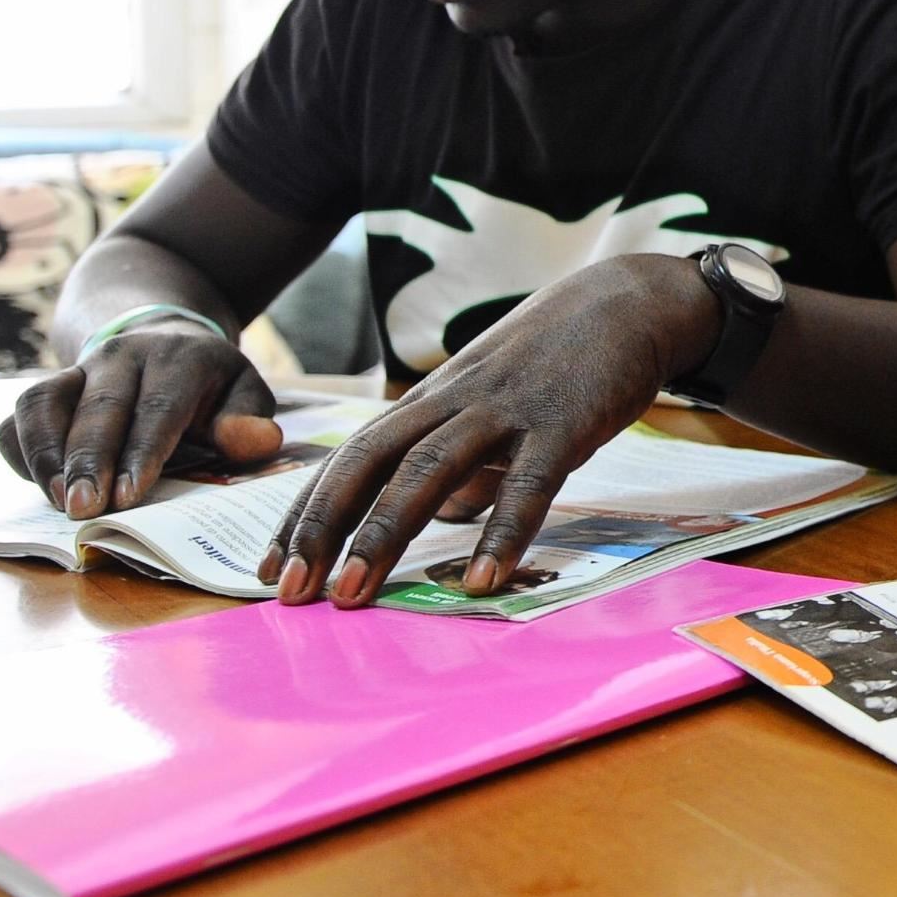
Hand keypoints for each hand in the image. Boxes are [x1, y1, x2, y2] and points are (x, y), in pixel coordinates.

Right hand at [0, 323, 278, 517]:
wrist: (162, 338)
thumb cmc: (208, 385)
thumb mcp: (243, 392)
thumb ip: (250, 419)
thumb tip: (256, 440)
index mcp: (178, 357)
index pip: (158, 406)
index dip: (142, 452)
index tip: (130, 496)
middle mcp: (121, 355)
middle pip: (99, 408)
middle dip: (89, 460)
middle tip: (83, 509)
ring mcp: (78, 367)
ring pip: (45, 402)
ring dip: (46, 454)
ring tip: (57, 502)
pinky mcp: (48, 384)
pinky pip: (20, 413)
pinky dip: (22, 449)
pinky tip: (40, 487)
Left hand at [258, 253, 715, 607]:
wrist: (626, 302)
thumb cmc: (555, 360)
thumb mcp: (491, 406)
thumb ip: (465, 462)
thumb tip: (444, 520)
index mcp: (430, 402)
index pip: (350, 458)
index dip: (306, 512)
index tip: (269, 569)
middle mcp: (453, 403)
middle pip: (370, 462)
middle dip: (323, 526)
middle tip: (291, 592)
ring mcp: (505, 410)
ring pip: (428, 470)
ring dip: (384, 533)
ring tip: (355, 594)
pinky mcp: (562, 423)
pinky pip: (527, 483)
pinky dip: (501, 533)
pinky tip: (480, 580)